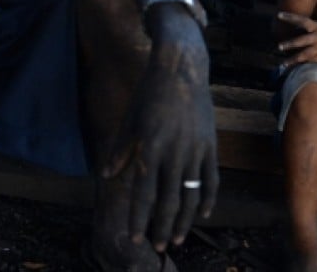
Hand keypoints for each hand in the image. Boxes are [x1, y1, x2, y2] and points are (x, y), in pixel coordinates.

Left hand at [102, 21, 218, 251]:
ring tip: (178, 238)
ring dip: (184, 220)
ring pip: (191, 195)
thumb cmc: (149, 93)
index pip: (144, 193)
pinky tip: (201, 214)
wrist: (181, 69)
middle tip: (160, 246)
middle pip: (169, 200)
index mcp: (150, 147)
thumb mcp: (129, 119)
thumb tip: (106, 174)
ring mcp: (195, 150)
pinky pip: (211, 179)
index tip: (135, 237)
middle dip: (163, 227)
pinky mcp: (210, 145)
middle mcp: (174, 152)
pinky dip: (207, 199)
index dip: (139, 217)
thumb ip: (120, 150)